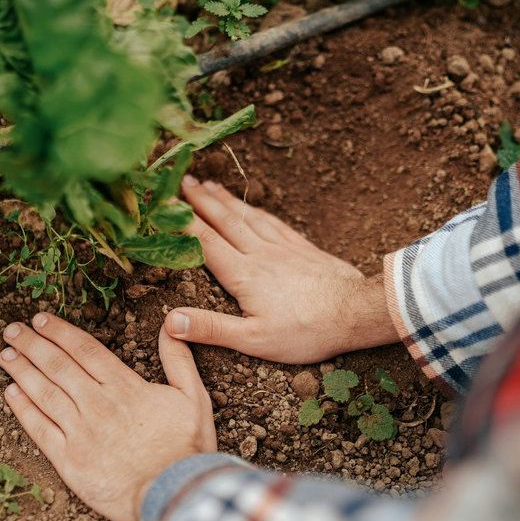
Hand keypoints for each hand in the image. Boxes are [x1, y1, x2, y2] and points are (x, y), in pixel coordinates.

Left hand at [0, 312, 215, 520]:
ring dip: (22, 370)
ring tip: (5, 354)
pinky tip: (11, 394)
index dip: (59, 332)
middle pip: (58, 366)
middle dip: (32, 344)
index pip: (85, 349)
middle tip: (12, 329)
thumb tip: (170, 325)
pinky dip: (23, 410)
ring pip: (44, 393)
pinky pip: (40, 430)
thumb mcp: (194, 397)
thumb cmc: (187, 448)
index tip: (40, 319)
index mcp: (125, 386)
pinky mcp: (69, 461)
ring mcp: (80, 432)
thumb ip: (179, 360)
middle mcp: (97, 404)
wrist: (175, 494)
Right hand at [165, 177, 397, 363]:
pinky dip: (256, 209)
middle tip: (181, 180)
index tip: (163, 202)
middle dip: (200, 200)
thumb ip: (212, 328)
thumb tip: (170, 321)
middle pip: (224, 220)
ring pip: (247, 216)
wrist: (356, 313)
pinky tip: (251, 206)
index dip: (182, 222)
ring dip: (225, 199)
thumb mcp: (254, 340)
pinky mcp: (302, 247)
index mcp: (243, 275)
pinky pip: (273, 221)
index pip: (204, 242)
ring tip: (208, 184)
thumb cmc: (306, 332)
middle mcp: (260, 253)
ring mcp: (283, 247)